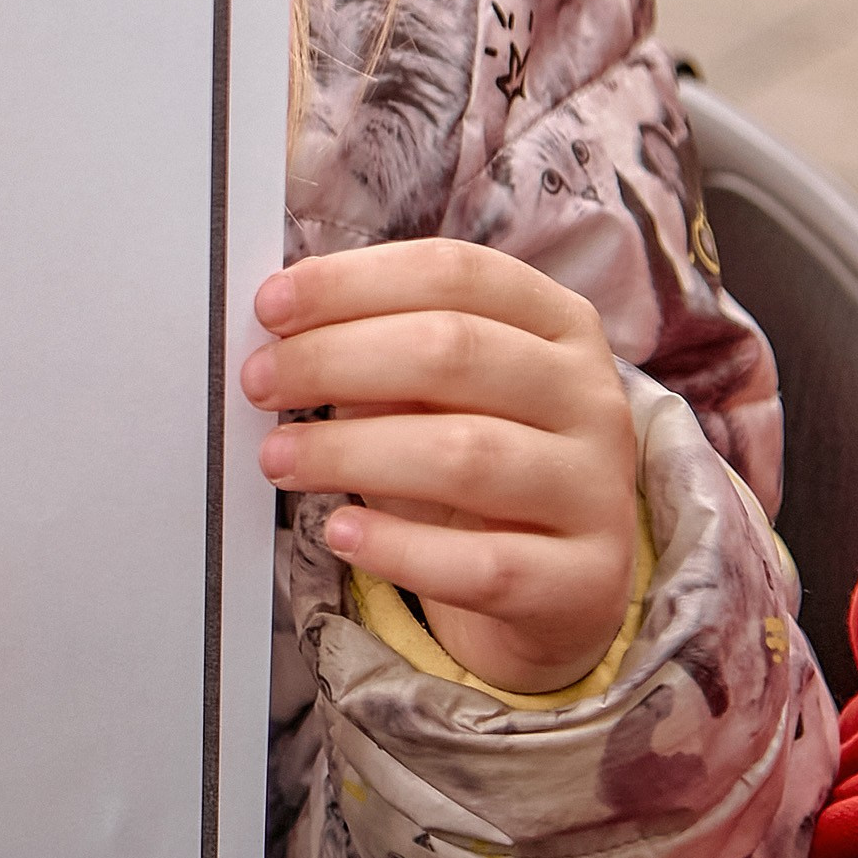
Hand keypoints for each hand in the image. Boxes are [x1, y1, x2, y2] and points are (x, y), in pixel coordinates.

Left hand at [242, 241, 638, 695]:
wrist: (556, 584)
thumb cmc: (480, 462)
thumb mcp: (441, 392)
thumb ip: (381, 351)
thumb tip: (283, 334)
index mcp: (559, 322)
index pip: (454, 273)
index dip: (352, 281)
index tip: (270, 306)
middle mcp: (592, 395)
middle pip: (454, 350)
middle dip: (334, 359)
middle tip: (259, 383)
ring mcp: (599, 489)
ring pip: (465, 453)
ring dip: (349, 452)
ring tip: (278, 458)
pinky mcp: (588, 578)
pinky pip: (485, 564)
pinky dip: (400, 548)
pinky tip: (342, 533)